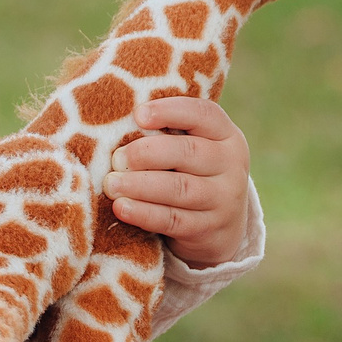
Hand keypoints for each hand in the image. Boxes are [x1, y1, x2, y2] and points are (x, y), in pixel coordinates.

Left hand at [103, 96, 251, 268]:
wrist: (222, 228)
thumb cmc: (192, 174)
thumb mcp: (192, 150)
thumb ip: (168, 134)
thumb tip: (117, 121)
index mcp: (226, 136)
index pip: (203, 114)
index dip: (170, 111)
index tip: (138, 114)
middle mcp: (230, 165)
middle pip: (188, 152)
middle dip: (146, 153)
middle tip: (116, 159)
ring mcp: (223, 199)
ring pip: (179, 188)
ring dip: (140, 185)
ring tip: (111, 184)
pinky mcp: (209, 229)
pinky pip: (173, 220)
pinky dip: (144, 213)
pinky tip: (121, 207)